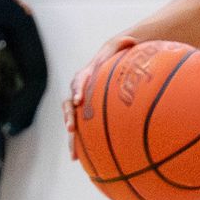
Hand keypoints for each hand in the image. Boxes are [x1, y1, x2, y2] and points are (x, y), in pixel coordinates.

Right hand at [65, 36, 135, 159]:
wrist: (115, 64)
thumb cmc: (120, 54)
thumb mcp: (122, 46)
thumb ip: (124, 45)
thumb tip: (131, 39)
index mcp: (87, 75)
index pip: (79, 81)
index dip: (78, 90)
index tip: (79, 100)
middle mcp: (80, 91)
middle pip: (69, 105)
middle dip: (69, 118)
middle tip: (71, 129)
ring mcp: (82, 105)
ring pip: (72, 121)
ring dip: (72, 137)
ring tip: (73, 153)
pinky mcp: (87, 116)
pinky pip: (82, 130)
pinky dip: (80, 144)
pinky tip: (79, 160)